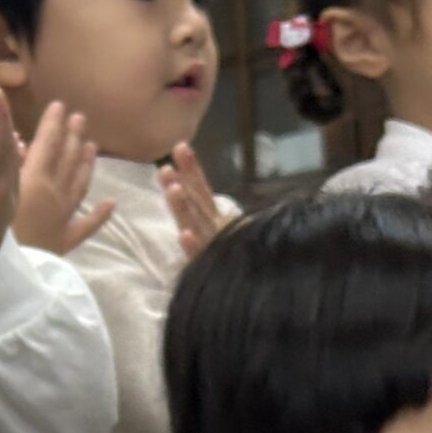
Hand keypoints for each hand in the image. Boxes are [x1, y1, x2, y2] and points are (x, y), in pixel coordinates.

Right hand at [11, 100, 110, 252]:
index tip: (59, 106)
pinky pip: (85, 225)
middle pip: (66, 161)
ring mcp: (62, 218)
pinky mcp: (63, 242)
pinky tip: (110, 204)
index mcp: (34, 181)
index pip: (48, 144)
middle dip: (72, 137)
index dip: (53, 124)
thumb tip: (13, 136)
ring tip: (92, 147)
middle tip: (80, 118)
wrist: (5, 278)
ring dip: (86, 164)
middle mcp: (53, 195)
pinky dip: (99, 214)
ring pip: (79, 185)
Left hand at [160, 143, 233, 259]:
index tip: (180, 147)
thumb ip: (202, 215)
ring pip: (197, 222)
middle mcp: (216, 227)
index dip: (191, 169)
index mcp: (215, 218)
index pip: (202, 189)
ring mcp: (214, 245)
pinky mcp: (210, 264)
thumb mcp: (216, 233)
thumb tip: (186, 190)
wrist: (260, 285)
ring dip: (184, 205)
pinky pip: (200, 254)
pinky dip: (192, 244)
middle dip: (185, 177)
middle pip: (199, 199)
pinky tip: (183, 234)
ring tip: (171, 188)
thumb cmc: (234, 257)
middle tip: (173, 156)